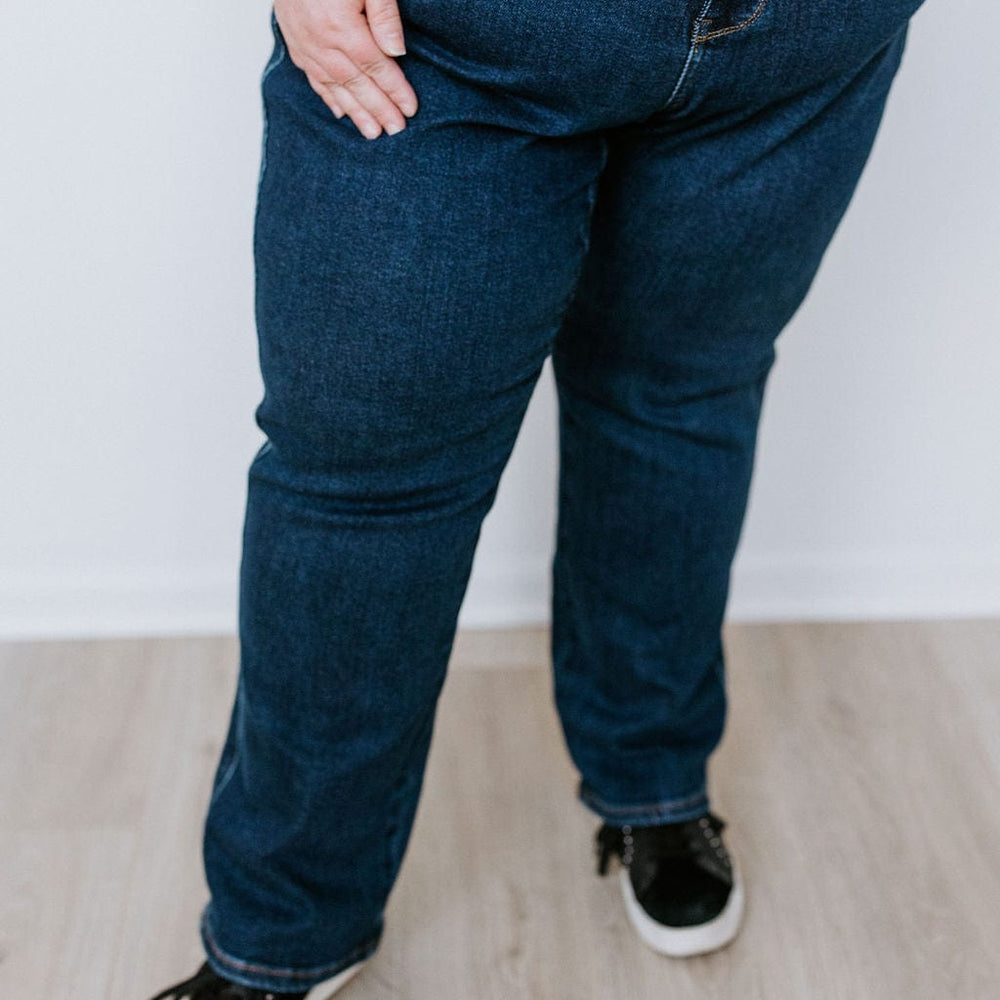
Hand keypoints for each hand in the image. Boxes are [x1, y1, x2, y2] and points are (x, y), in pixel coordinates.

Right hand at [273, 0, 417, 138]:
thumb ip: (383, 15)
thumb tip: (397, 52)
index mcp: (342, 27)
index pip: (376, 67)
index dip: (395, 90)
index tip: (410, 109)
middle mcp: (321, 42)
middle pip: (357, 84)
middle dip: (379, 109)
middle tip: (396, 130)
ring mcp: (305, 44)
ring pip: (334, 87)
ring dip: (356, 112)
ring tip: (372, 133)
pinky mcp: (294, 42)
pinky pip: (313, 77)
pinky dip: (329, 97)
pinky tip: (341, 112)